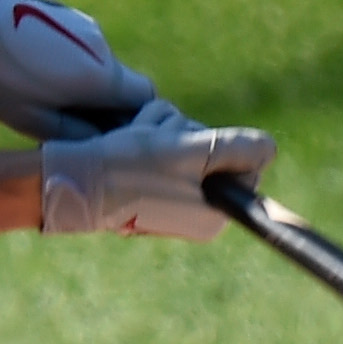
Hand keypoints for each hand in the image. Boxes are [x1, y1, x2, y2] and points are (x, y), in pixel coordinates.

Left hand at [0, 0, 161, 140]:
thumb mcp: (33, 119)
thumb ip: (74, 133)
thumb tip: (101, 142)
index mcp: (98, 77)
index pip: (146, 97)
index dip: (138, 119)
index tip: (116, 135)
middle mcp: (102, 50)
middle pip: (125, 84)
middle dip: (112, 108)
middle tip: (82, 126)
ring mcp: (88, 30)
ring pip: (104, 68)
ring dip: (91, 88)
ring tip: (55, 101)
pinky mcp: (72, 20)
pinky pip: (86, 52)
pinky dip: (78, 69)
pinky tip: (45, 76)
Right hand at [36, 110, 274, 239]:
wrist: (71, 177)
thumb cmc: (131, 168)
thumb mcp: (191, 152)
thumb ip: (237, 148)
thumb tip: (271, 148)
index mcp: (213, 216)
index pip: (243, 163)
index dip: (219, 143)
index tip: (189, 146)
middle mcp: (195, 211)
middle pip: (212, 148)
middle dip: (184, 133)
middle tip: (158, 141)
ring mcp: (170, 197)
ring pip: (185, 139)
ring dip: (162, 127)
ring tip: (137, 139)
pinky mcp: (147, 182)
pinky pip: (161, 144)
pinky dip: (147, 132)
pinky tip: (128, 139)